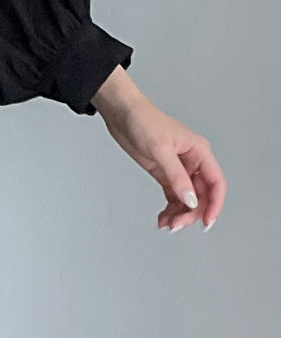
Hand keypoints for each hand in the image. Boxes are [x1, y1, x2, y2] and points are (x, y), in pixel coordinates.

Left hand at [91, 68, 224, 231]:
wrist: (122, 113)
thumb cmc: (143, 121)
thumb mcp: (160, 150)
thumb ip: (176, 176)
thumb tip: (190, 199)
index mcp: (199, 152)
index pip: (215, 183)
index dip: (214, 204)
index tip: (206, 221)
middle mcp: (192, 161)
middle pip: (201, 194)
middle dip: (191, 212)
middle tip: (176, 224)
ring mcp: (178, 168)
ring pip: (187, 198)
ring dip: (180, 213)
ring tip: (167, 224)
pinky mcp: (163, 172)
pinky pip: (173, 195)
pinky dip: (170, 208)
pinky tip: (162, 217)